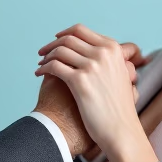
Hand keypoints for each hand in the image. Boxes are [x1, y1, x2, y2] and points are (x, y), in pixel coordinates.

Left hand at [35, 25, 151, 161]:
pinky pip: (54, 66)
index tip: (56, 41)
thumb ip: (108, 60)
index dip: (64, 34)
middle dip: (52, 44)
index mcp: (113, 48)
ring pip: (59, 51)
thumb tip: (88, 52)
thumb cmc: (119, 108)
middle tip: (42, 53)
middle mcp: (103, 53)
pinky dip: (43, 68)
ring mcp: (92, 66)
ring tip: (40, 64)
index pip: (81, 30)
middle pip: (68, 39)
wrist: (121, 130)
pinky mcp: (80, 81)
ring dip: (46, 56)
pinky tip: (39, 74)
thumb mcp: (121, 75)